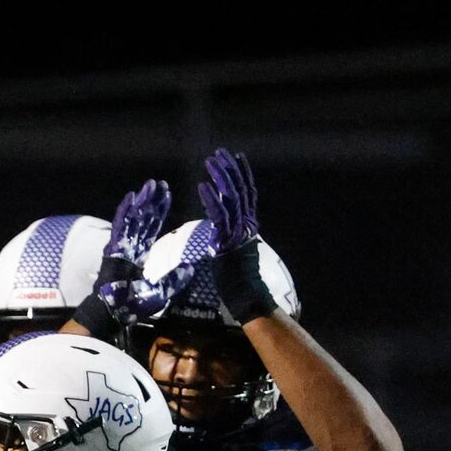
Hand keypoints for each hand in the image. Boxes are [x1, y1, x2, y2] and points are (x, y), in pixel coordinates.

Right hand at [87, 180, 202, 328]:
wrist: (114, 311)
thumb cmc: (134, 304)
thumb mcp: (162, 292)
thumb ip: (175, 280)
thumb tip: (191, 268)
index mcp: (140, 253)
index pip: (152, 226)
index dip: (159, 211)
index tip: (166, 195)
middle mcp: (131, 245)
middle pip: (143, 218)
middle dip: (152, 201)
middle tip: (160, 183)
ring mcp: (121, 245)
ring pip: (133, 217)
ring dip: (142, 201)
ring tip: (150, 185)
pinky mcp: (114, 248)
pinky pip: (120, 226)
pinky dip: (125, 212)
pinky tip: (132, 197)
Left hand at [196, 148, 279, 323]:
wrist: (246, 298)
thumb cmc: (238, 281)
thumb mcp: (234, 252)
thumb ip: (229, 237)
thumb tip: (219, 230)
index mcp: (248, 225)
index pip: (248, 192)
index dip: (242, 173)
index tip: (236, 157)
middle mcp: (246, 224)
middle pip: (240, 189)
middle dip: (230, 169)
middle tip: (220, 152)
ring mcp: (238, 231)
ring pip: (231, 197)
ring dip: (220, 177)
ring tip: (210, 161)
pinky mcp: (227, 240)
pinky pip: (219, 215)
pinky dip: (211, 199)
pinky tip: (202, 185)